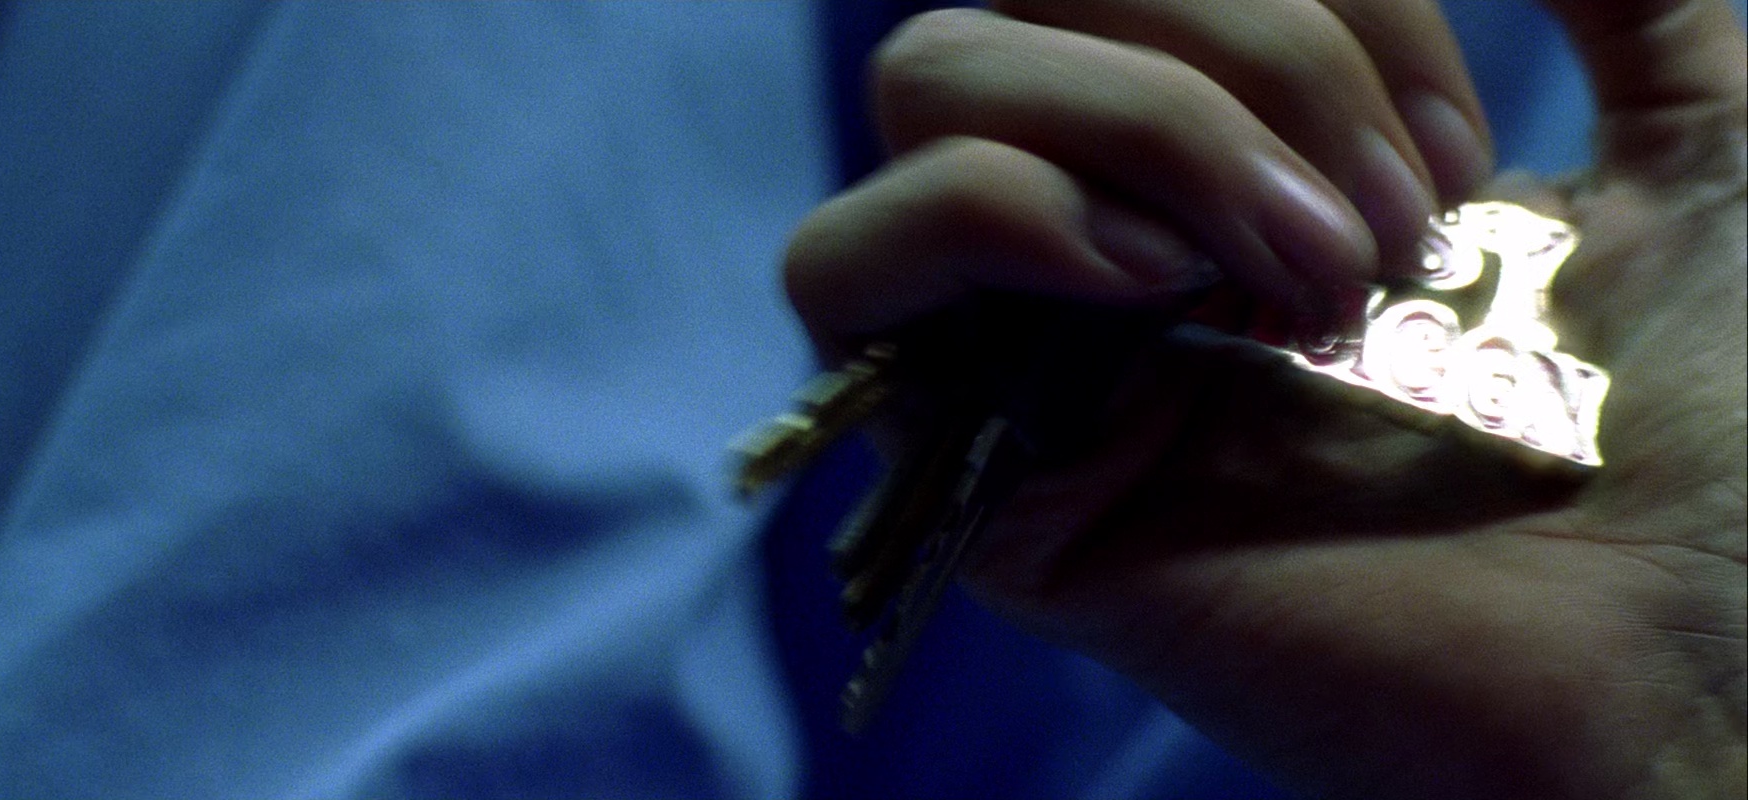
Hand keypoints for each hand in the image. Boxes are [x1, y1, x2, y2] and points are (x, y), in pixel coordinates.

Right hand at [783, 1, 1745, 797]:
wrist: (1695, 667)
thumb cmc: (1730, 433)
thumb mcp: (1704, 143)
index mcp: (1252, 157)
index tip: (1465, 147)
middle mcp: (1122, 233)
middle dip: (1238, 48)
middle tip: (1398, 222)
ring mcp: (1039, 350)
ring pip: (928, 86)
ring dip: (1133, 118)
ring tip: (1305, 269)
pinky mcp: (987, 479)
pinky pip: (846, 267)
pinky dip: (988, 208)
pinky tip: (1155, 283)